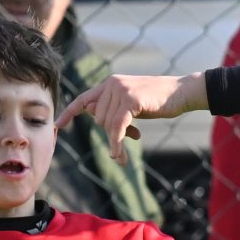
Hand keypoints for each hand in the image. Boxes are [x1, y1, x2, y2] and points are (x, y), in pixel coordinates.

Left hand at [56, 72, 206, 162]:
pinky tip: (119, 155)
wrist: (181, 92)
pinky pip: (117, 127)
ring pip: (107, 124)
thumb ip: (115, 110)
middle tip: (126, 145)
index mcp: (110, 84)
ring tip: (126, 150)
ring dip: (115, 142)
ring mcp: (120, 90)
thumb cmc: (158, 100)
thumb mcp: (133, 105)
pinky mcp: (130, 99)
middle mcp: (111, 84)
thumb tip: (96, 117)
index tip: (58, 127)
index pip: (84, 99)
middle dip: (110, 134)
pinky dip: (116, 143)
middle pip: (98, 118)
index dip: (70, 113)